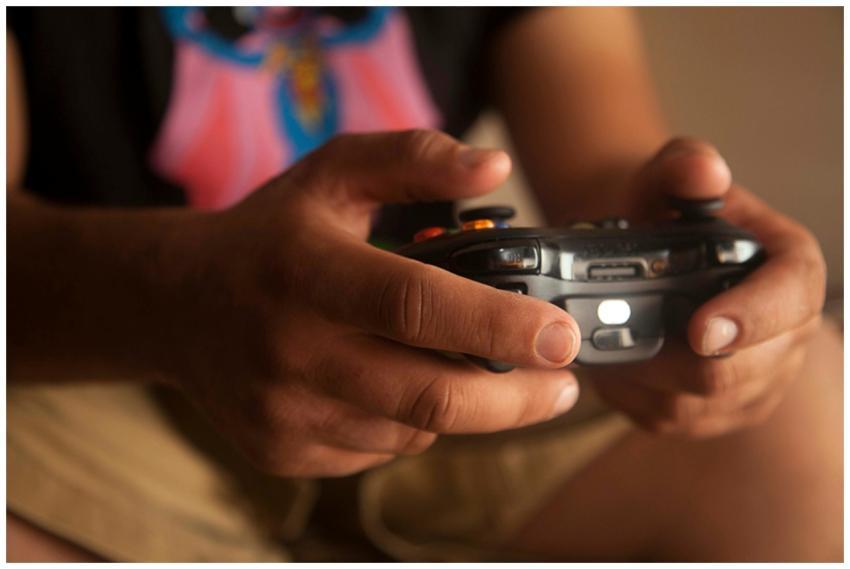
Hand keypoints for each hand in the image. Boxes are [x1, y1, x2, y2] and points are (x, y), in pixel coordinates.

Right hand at [170, 130, 581, 476]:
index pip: (414, 306)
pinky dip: (411, 420)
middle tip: (561, 383)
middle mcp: (290, 349)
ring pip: (413, 428)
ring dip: (457, 402)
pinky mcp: (282, 451)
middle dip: (515, 399)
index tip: (563, 338)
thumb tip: (494, 166)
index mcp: (306, 269)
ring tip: (461, 365)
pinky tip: (394, 382)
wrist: (177, 304)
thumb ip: (413, 158)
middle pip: (429, 395)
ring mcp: (282, 412)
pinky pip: (381, 448)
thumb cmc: (270, 234)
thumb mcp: (333, 172)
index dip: (498, 326)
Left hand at [589, 138, 825, 436]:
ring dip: (643, 375)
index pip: (790, 301)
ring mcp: (752, 384)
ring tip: (606, 338)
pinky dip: (629, 394)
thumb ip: (684, 167)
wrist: (649, 255)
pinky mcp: (713, 415)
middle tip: (615, 329)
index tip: (700, 327)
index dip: (749, 317)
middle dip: (670, 354)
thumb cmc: (665, 216)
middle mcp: (784, 337)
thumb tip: (704, 173)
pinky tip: (610, 361)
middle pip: (731, 370)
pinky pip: (666, 419)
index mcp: (790, 272)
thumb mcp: (669, 178)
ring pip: (693, 403)